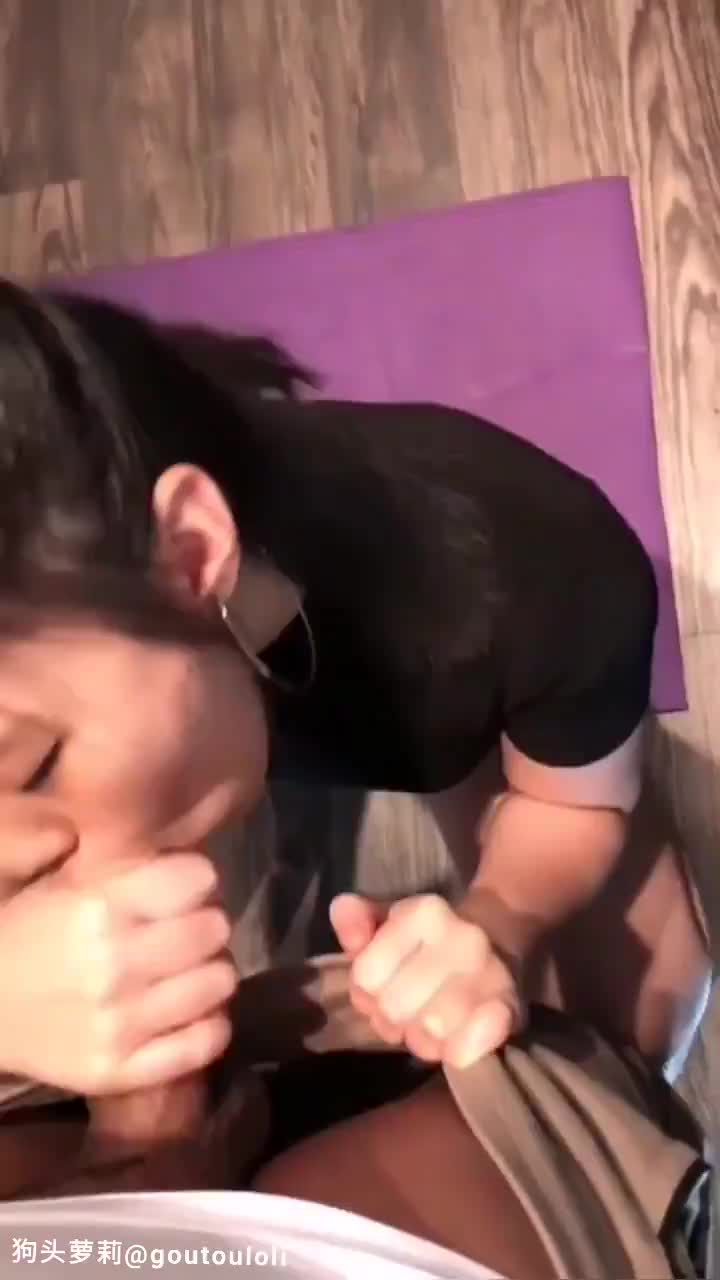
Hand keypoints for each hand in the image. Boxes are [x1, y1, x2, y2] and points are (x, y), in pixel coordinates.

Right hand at [0, 799, 234, 1095]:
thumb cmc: (30, 936)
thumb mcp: (67, 883)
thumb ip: (126, 864)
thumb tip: (189, 856)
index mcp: (98, 906)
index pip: (198, 879)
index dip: (196, 880)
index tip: (185, 889)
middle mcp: (113, 963)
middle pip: (215, 928)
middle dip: (205, 924)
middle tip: (187, 932)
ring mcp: (119, 1022)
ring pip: (220, 981)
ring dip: (209, 972)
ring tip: (186, 972)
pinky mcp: (121, 1070)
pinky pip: (207, 1041)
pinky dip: (208, 1023)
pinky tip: (189, 1012)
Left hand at [330, 892, 523, 1068]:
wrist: (496, 939)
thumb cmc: (426, 939)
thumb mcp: (386, 922)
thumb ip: (357, 921)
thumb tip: (342, 908)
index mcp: (425, 912)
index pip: (367, 976)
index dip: (365, 992)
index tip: (379, 989)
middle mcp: (462, 938)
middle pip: (394, 1008)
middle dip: (390, 1019)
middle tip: (403, 1013)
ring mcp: (491, 973)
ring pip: (430, 1031)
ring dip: (421, 1039)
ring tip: (426, 1027)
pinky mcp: (510, 1010)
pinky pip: (464, 1050)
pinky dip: (453, 1052)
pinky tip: (454, 1039)